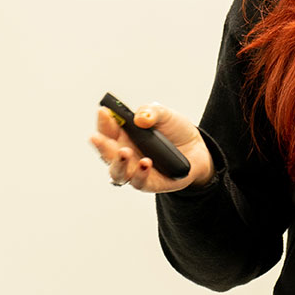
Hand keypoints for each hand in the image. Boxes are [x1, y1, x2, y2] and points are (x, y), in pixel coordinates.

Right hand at [89, 102, 213, 192]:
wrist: (197, 148)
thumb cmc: (175, 130)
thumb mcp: (165, 115)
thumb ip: (152, 112)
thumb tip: (140, 117)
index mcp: (124, 135)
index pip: (107, 129)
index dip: (103, 121)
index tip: (103, 111)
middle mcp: (125, 154)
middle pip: (106, 153)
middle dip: (101, 145)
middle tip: (96, 137)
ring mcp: (135, 170)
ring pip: (117, 173)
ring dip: (118, 163)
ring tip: (124, 152)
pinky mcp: (150, 183)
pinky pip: (140, 182)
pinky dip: (140, 174)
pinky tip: (146, 163)